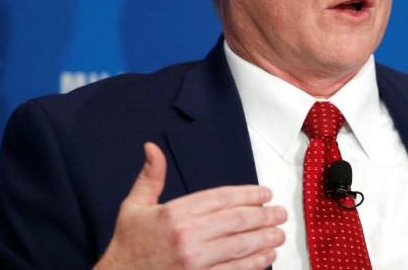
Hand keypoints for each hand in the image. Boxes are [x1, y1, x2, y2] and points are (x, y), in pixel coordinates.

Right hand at [94, 142, 286, 269]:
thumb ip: (150, 177)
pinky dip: (253, 264)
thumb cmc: (128, 246)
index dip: (248, 194)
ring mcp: (194, 262)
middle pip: (237, 221)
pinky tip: (266, 257)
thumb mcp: (134, 206)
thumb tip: (152, 148)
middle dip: (264, 216)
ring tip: (279, 234)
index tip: (265, 194)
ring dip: (264, 239)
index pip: (221, 198)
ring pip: (240, 246)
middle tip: (280, 213)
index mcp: (174, 214)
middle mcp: (187, 237)